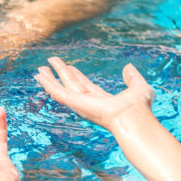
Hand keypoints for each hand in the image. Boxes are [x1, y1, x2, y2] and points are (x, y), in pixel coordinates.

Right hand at [34, 56, 155, 129]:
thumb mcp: (139, 87)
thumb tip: (128, 66)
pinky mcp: (75, 103)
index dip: (77, 76)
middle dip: (61, 74)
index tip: (70, 67)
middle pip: (72, 86)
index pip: (86, 87)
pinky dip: (48, 84)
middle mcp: (90, 104)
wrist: (134, 117)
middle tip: (51, 63)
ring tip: (40, 69)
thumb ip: (133, 77)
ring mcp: (81, 105)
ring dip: (50, 79)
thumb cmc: (140, 108)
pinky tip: (40, 76)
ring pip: (62, 89)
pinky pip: (58, 93)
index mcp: (103, 101)